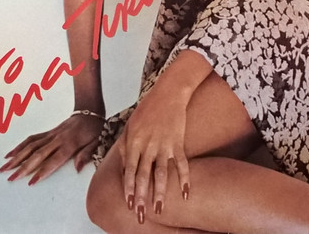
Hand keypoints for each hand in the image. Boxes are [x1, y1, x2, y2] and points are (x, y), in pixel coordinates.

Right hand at [0, 113, 103, 184]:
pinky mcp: (48, 132)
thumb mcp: (97, 141)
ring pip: (31, 146)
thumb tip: (77, 169)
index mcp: (70, 143)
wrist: (90, 110)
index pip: (55, 159)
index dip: (43, 170)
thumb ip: (87, 154)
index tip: (31, 181)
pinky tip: (10, 154)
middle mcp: (58, 139)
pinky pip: (32, 139)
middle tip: (11, 178)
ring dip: (17, 157)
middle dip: (24, 167)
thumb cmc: (95, 128)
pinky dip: (20, 146)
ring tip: (4, 168)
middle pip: (38, 154)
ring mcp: (51, 135)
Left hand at [120, 87, 189, 223]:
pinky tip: (186, 193)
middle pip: (143, 175)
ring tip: (159, 210)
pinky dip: (184, 178)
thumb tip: (123, 164)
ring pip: (161, 173)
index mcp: (134, 141)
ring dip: (160, 193)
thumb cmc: (148, 108)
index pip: (129, 170)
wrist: (169, 92)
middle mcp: (148, 145)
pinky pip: (181, 163)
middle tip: (140, 215)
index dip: (129, 188)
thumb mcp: (131, 124)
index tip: (128, 203)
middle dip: (141, 197)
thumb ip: (125, 144)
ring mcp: (164, 144)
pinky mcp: (178, 142)